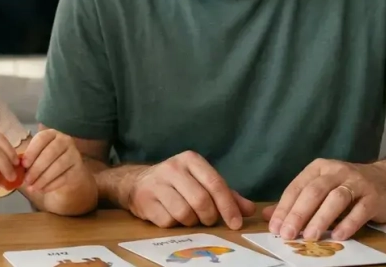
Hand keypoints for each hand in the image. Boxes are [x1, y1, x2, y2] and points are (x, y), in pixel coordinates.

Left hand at [20, 128, 85, 193]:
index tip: (23, 164)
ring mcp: (74, 154)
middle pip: (51, 152)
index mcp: (51, 134)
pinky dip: (52, 185)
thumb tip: (16, 168)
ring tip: (33, 187)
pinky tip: (42, 190)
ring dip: (43, 178)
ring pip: (58, 165)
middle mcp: (65, 140)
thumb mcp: (35, 156)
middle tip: (27, 180)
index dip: (32, 151)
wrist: (65, 171)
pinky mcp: (78, 168)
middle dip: (37, 168)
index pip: (42, 138)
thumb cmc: (45, 160)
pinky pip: (65, 177)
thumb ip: (27, 159)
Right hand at [126, 151, 255, 229]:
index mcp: (190, 160)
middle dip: (210, 216)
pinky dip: (174, 224)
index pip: (215, 183)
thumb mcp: (201, 182)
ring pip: (184, 213)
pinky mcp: (144, 201)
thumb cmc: (176, 183)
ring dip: (191, 221)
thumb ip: (226, 194)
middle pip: (201, 200)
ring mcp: (156, 184)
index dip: (228, 206)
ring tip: (189, 217)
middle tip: (209, 220)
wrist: (136, 183)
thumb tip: (249, 210)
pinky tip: (172, 216)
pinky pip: (168, 221)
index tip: (236, 223)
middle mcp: (172, 168)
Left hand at [263, 159, 385, 240]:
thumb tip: (268, 216)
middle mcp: (337, 171)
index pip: (297, 187)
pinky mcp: (374, 196)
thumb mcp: (321, 189)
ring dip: (321, 219)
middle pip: (314, 192)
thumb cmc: (349, 187)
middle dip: (298, 214)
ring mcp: (357, 182)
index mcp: (319, 168)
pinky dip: (349, 223)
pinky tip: (338, 236)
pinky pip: (360, 210)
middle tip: (287, 234)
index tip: (275, 227)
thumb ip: (296, 202)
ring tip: (309, 236)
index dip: (284, 208)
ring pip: (336, 199)